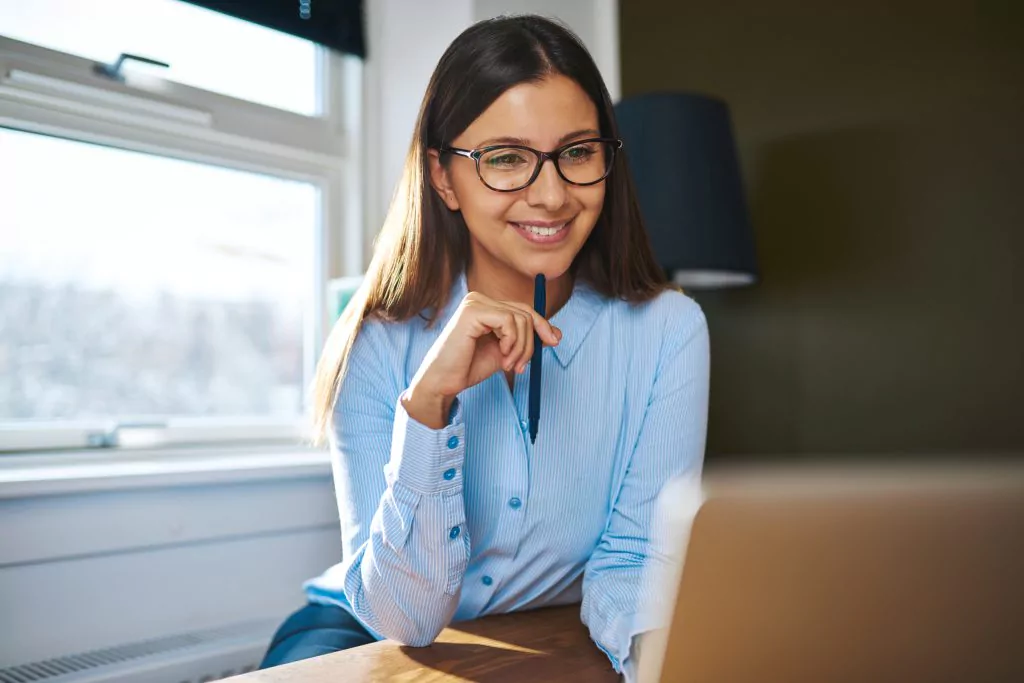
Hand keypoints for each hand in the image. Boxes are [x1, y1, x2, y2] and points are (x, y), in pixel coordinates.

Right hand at [402, 291, 560, 427]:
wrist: (444, 382)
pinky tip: (501, 356)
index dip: (542, 324)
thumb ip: (527, 341)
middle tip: (521, 366)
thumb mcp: (506, 353)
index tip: (554, 341)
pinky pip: (509, 321)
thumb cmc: (469, 367)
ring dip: (522, 347)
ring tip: (509, 365)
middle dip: (531, 342)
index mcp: (486, 306)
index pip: (523, 309)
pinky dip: (512, 342)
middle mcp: (479, 299)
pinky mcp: (473, 311)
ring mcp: (475, 302)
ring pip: (520, 318)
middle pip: (525, 312)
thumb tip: (556, 334)